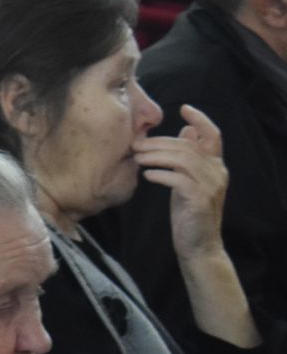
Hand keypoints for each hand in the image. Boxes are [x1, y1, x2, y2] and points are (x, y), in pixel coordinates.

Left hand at [137, 105, 231, 260]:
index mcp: (216, 165)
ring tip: (136, 157)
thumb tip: (186, 130)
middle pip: (189, 145)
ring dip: (156, 156)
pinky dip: (160, 174)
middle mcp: (218, 172)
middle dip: (159, 141)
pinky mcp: (200, 200)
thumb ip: (188, 158)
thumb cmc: (189, 212)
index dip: (201, 119)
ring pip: (183, 159)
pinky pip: (179, 179)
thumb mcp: (188, 180)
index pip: (214, 135)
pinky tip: (147, 175)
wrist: (198, 245)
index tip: (183, 108)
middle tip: (135, 143)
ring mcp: (211, 186)